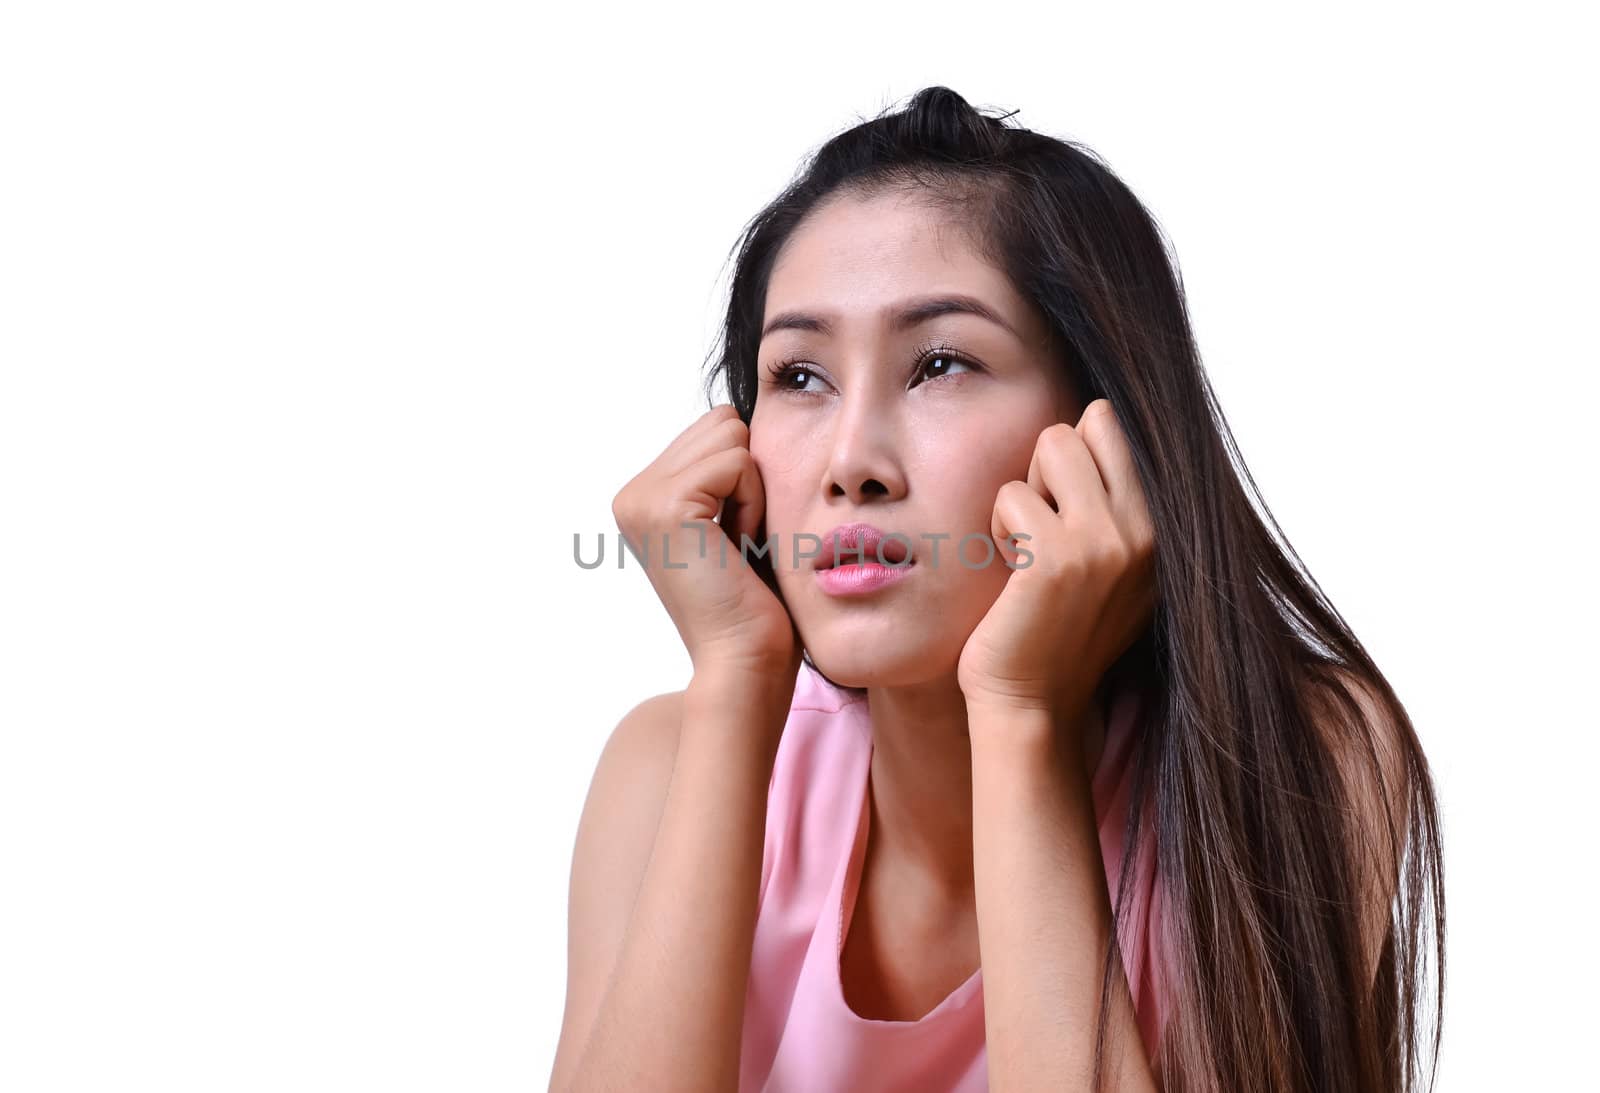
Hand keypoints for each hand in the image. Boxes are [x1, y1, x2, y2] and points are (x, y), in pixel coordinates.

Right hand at [612, 404, 800, 677]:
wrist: (745, 662)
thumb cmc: (755, 604)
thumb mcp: (734, 521)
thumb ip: (724, 471)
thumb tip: (735, 414)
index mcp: (643, 496)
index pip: (716, 429)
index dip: (747, 478)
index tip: (736, 540)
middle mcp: (631, 494)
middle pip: (723, 422)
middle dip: (749, 477)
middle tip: (739, 544)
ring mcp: (641, 498)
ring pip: (732, 436)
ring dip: (753, 490)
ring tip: (738, 547)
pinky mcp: (666, 505)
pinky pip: (738, 462)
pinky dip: (754, 503)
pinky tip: (739, 549)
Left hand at [957, 399, 1158, 724]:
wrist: (1033, 703)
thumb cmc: (1058, 630)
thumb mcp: (1115, 564)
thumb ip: (1118, 500)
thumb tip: (1096, 416)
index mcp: (1164, 527)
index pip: (1112, 425)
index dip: (1073, 459)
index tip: (1066, 517)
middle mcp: (1148, 530)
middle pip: (1087, 423)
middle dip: (1051, 464)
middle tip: (1043, 529)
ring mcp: (1108, 542)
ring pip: (1051, 444)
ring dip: (1023, 495)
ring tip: (1029, 552)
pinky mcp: (1058, 559)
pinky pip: (1011, 495)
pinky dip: (998, 529)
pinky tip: (1012, 575)